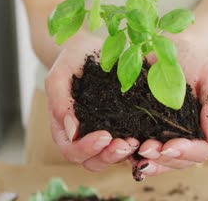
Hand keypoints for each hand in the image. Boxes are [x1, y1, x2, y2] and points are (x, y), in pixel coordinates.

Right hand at [45, 33, 138, 170]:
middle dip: (108, 156)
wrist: (92, 46)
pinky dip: (137, 147)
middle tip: (126, 143)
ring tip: (137, 141)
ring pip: (110, 158)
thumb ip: (60, 100)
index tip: (104, 135)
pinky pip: (128, 146)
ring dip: (123, 155)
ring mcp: (103, 132)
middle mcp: (83, 135)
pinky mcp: (121, 127)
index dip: (86, 148)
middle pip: (92, 161)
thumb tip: (71, 131)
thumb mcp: (61, 74)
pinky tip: (147, 138)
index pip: (72, 149)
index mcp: (64, 127)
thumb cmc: (73, 59)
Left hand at [133, 38, 207, 177]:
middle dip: (164, 160)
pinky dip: (134, 156)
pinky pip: (141, 151)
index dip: (187, 152)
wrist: (166, 47)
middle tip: (146, 149)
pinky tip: (125, 151)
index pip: (201, 150)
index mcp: (205, 126)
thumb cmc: (193, 60)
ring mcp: (166, 135)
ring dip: (149, 161)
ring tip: (137, 152)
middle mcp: (186, 135)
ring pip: (161, 161)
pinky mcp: (145, 131)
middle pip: (180, 161)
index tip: (170, 147)